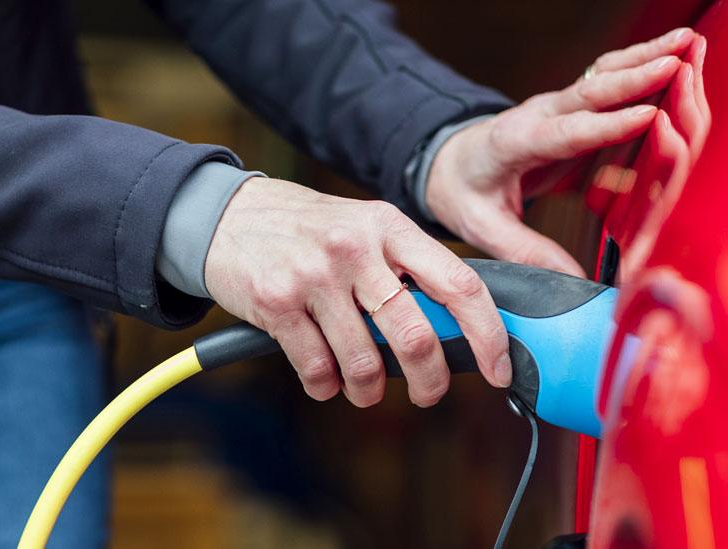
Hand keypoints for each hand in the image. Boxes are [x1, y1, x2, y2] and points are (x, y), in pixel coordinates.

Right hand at [204, 177, 510, 406]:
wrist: (228, 216)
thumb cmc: (309, 231)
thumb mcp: (365, 228)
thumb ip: (407, 267)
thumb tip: (460, 327)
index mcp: (390, 227)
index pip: (459, 284)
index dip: (487, 335)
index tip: (498, 368)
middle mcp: (356, 247)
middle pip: (415, 337)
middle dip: (429, 381)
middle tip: (428, 392)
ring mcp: (315, 275)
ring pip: (364, 364)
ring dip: (370, 391)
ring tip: (364, 387)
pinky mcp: (277, 303)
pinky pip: (318, 370)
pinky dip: (327, 386)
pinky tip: (324, 375)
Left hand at [426, 27, 695, 276]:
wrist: (450, 161)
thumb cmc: (463, 192)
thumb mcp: (481, 226)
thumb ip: (525, 251)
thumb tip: (574, 280)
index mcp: (514, 142)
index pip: (564, 134)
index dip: (605, 126)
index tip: (646, 116)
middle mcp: (539, 115)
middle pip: (590, 92)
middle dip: (635, 76)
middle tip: (678, 64)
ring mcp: (558, 106)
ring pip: (604, 75)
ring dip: (646, 57)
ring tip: (688, 41)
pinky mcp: (574, 108)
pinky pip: (610, 81)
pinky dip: (642, 63)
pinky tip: (676, 51)